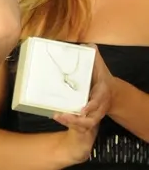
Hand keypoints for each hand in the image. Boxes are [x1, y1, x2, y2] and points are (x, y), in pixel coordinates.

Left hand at [53, 44, 111, 163]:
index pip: (97, 102)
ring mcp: (94, 114)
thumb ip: (95, 57)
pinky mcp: (87, 117)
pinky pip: (80, 125)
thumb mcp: (101, 67)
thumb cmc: (102, 78)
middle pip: (91, 120)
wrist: (113, 94)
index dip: (91, 106)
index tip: (82, 110)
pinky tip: (56, 116)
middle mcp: (99, 107)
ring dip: (71, 123)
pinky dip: (69, 123)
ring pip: (85, 125)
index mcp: (102, 94)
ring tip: (57, 116)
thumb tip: (89, 45)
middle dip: (76, 120)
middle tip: (61, 115)